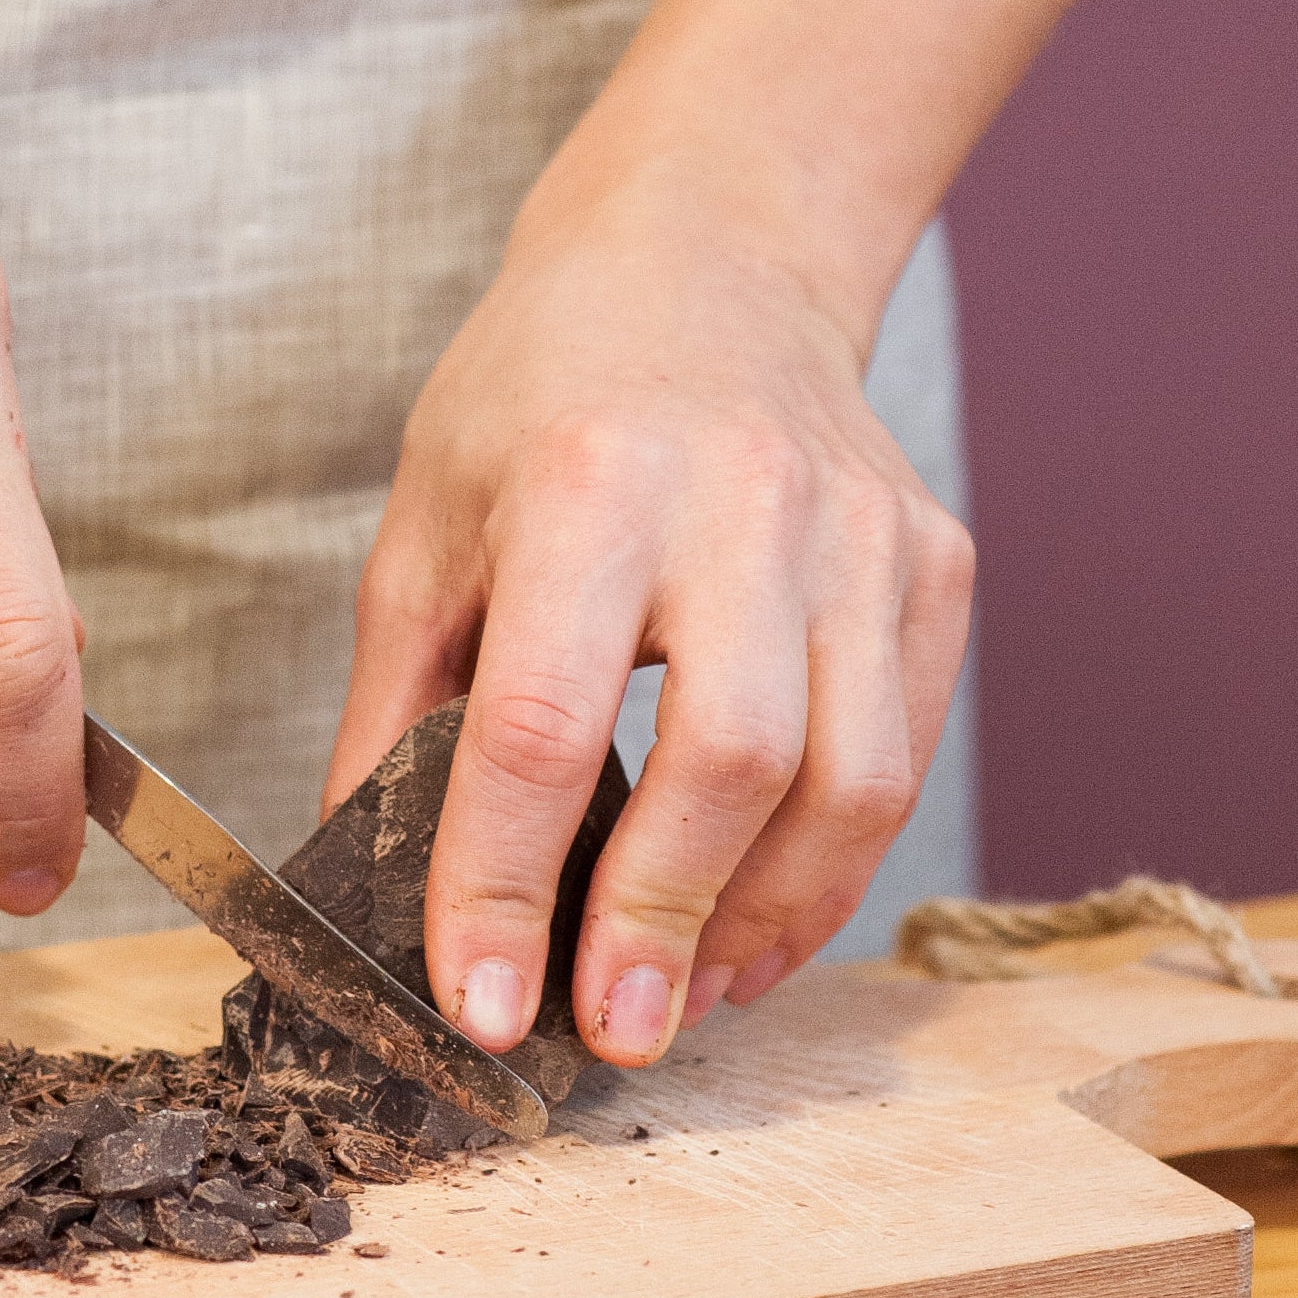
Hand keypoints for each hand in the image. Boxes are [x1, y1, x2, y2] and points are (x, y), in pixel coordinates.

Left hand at [325, 170, 973, 1067]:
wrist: (709, 261)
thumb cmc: (541, 394)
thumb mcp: (425, 528)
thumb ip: (395, 708)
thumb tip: (363, 881)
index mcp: (586, 488)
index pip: (540, 731)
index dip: (504, 891)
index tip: (485, 1010)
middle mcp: (744, 506)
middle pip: (727, 769)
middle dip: (658, 930)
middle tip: (608, 1036)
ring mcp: (862, 538)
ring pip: (848, 785)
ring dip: (761, 924)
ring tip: (683, 996)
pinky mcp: (934, 567)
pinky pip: (903, 759)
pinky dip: (830, 872)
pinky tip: (754, 924)